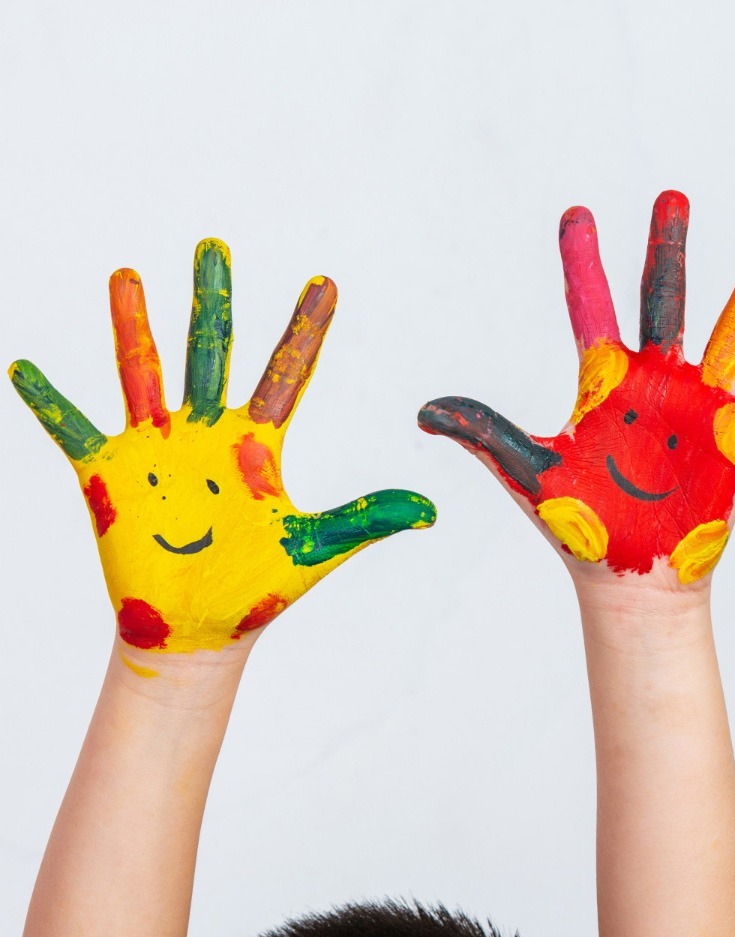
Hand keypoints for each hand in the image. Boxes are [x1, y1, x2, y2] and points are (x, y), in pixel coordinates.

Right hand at [10, 240, 434, 652]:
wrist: (200, 630)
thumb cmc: (256, 589)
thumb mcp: (314, 546)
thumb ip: (367, 519)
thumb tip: (432, 510)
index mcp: (257, 445)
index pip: (286, 373)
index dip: (305, 329)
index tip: (326, 282)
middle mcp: (206, 434)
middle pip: (211, 351)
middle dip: (213, 300)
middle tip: (215, 246)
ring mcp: (156, 450)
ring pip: (143, 372)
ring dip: (133, 325)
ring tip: (127, 274)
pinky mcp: (110, 476)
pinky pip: (73, 430)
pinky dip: (50, 401)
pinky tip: (24, 367)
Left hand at [419, 191, 734, 586]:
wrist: (628, 577)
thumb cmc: (580, 525)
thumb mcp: (528, 471)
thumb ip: (484, 432)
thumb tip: (423, 410)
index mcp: (603, 384)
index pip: (589, 308)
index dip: (581, 261)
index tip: (576, 213)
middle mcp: (654, 383)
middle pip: (662, 301)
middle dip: (666, 250)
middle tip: (670, 197)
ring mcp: (700, 408)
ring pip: (728, 335)